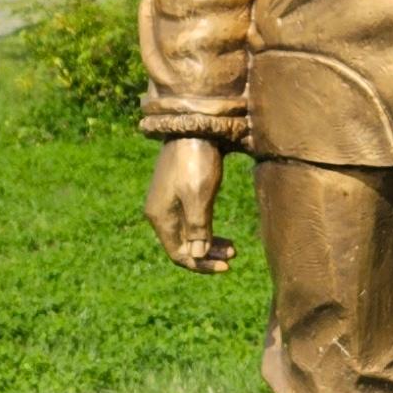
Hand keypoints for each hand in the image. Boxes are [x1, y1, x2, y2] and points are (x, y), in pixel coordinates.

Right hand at [145, 137, 235, 272]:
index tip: (227, 265)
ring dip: (208, 243)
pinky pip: (189, 221)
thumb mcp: (199, 197)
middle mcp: (160, 213)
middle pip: (182, 246)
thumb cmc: (196, 161)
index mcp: (161, 217)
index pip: (179, 254)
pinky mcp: (177, 193)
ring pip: (187, 234)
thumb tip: (197, 255)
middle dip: (207, 254)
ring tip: (232, 247)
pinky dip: (205, 229)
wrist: (193, 127)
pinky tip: (220, 231)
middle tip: (233, 256)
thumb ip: (197, 228)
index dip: (202, 264)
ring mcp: (167, 202)